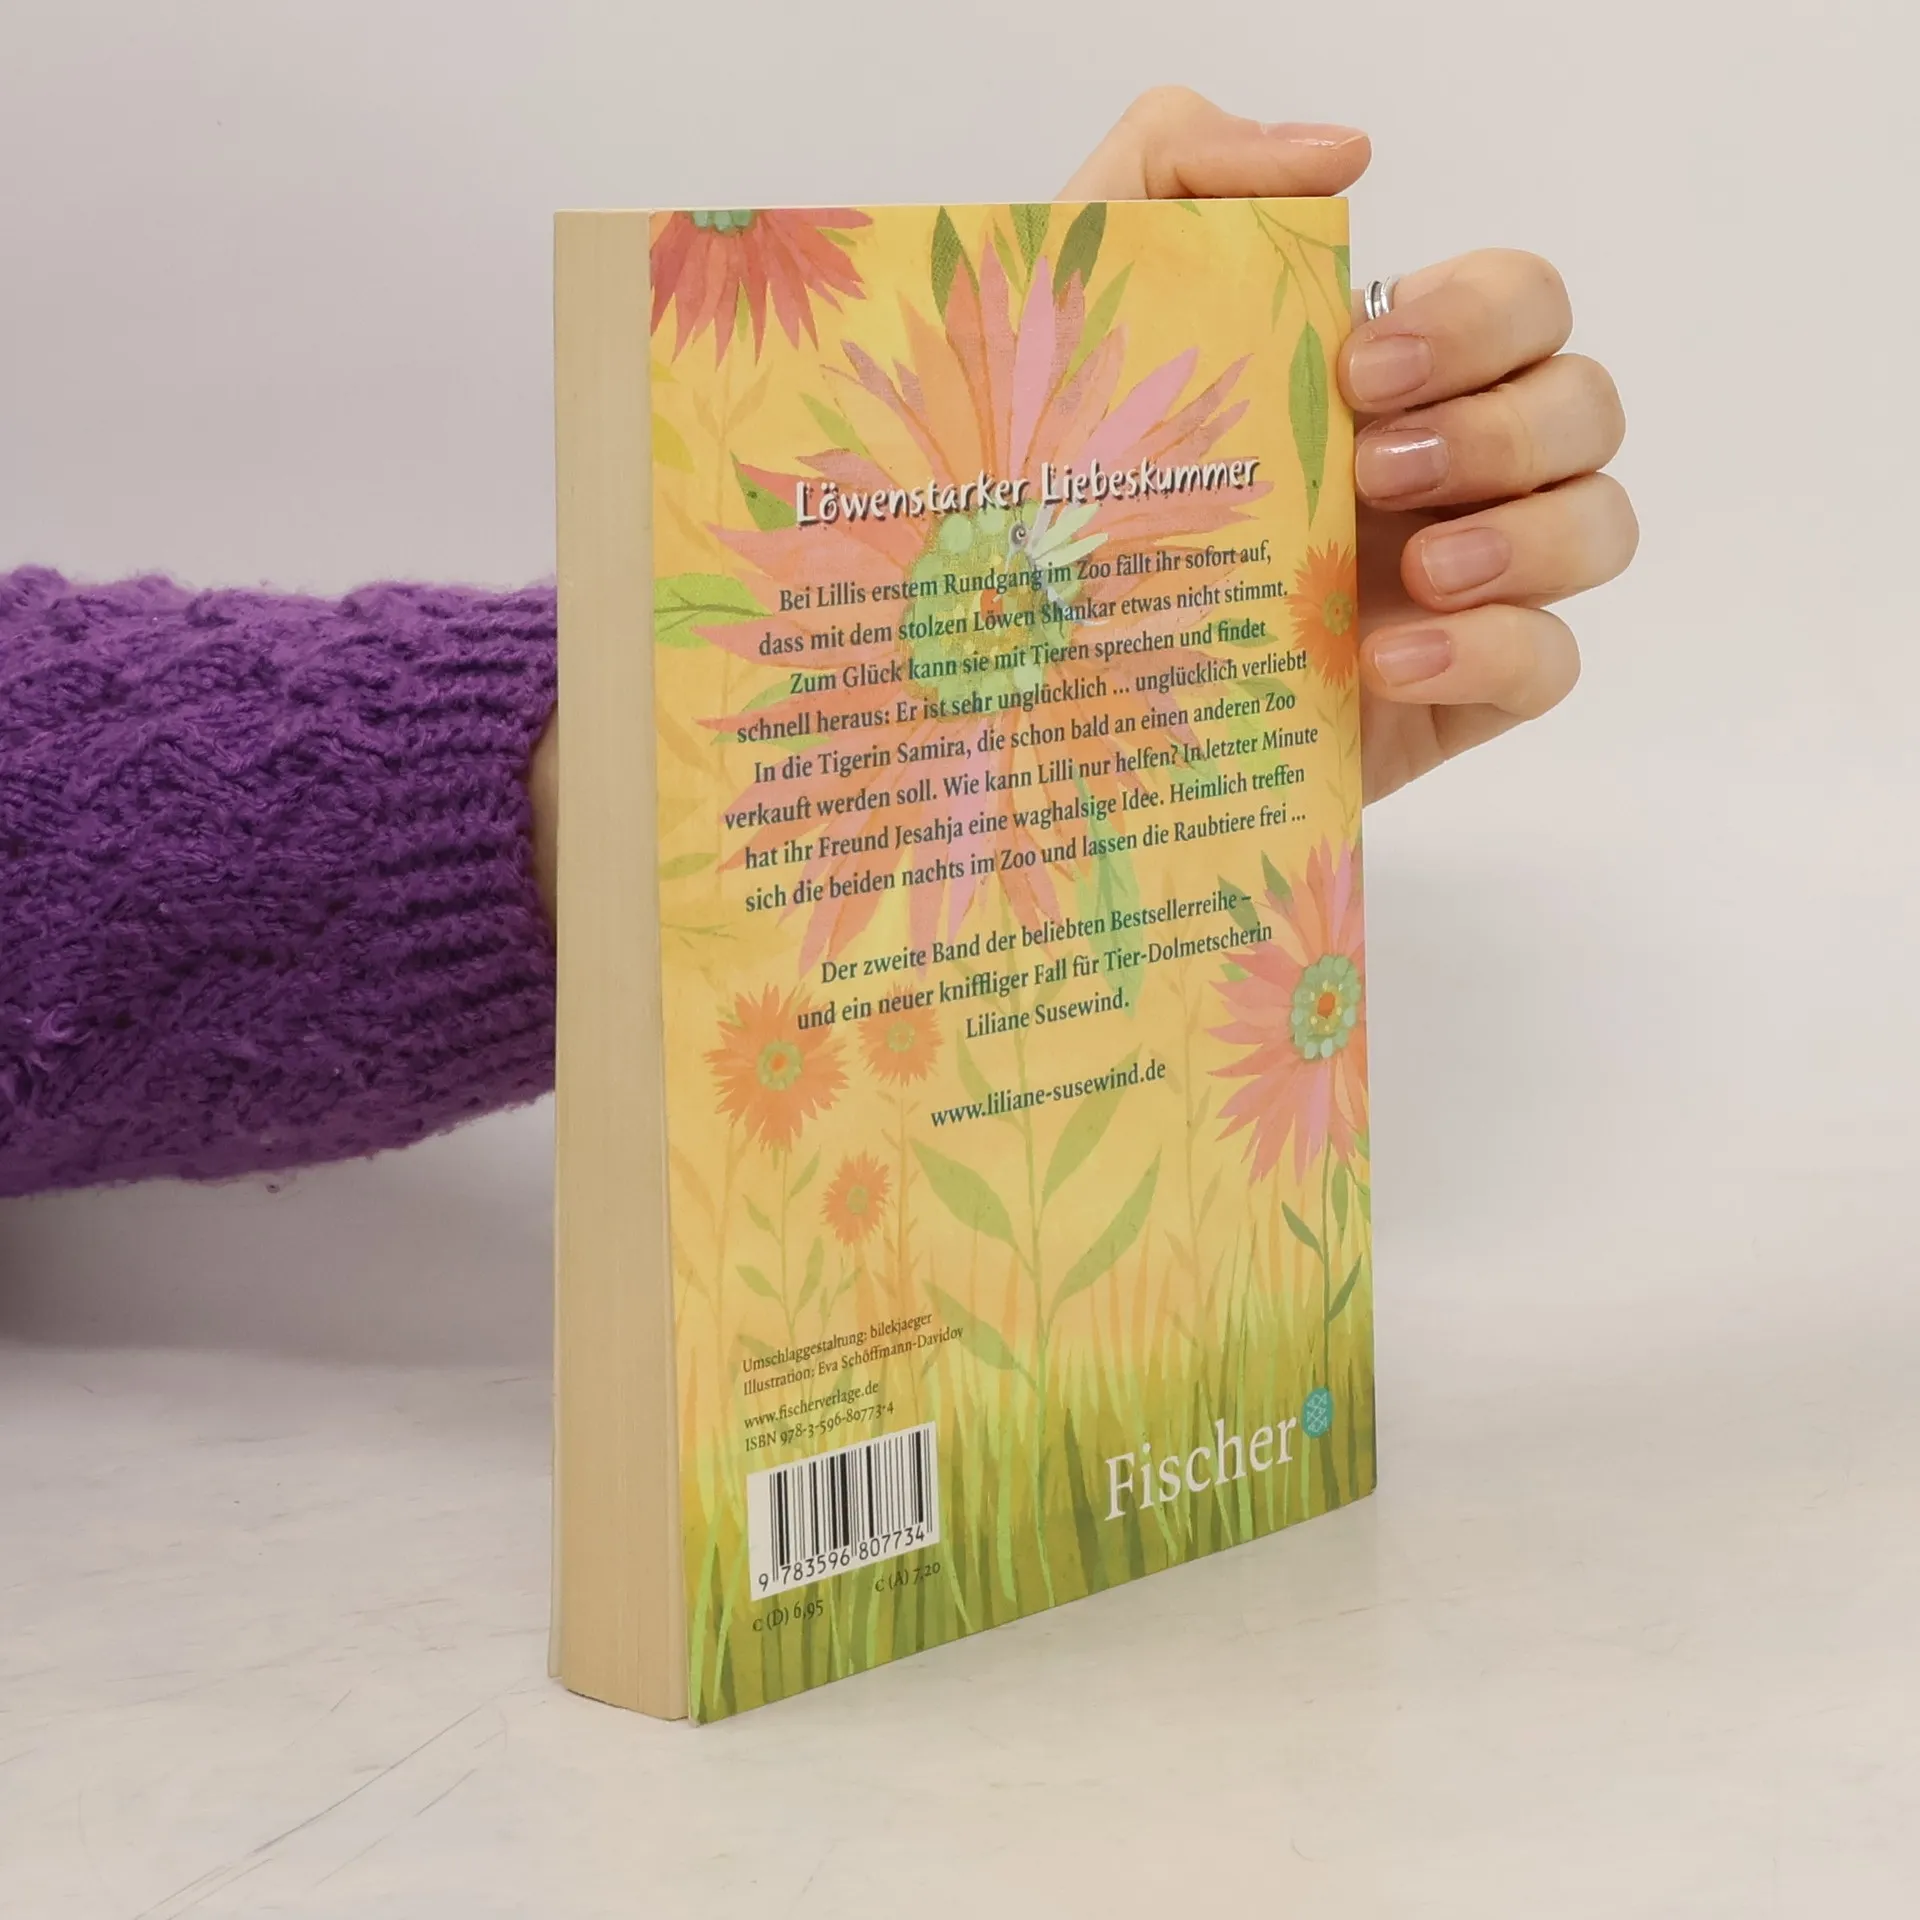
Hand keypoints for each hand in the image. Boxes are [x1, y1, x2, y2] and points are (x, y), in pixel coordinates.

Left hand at [1063, 90, 1636, 801]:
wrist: (1045, 668)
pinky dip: (1499, 651)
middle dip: (1501, 426)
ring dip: (1531, 534)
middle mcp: (1446, 468)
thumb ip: (1181, 164)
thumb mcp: (1087, 298)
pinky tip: (1390, 661)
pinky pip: (1552, 663)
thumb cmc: (1069, 480)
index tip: (1362, 365)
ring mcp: (1461, 582)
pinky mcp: (1451, 693)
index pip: (1521, 303)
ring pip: (1599, 524)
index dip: (1479, 320)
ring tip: (1419, 570)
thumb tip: (1343, 152)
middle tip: (1372, 467)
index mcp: (1390, 375)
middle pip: (1584, 404)